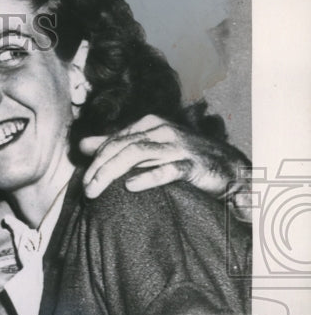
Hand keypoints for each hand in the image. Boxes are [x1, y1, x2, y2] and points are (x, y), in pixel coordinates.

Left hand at [79, 114, 248, 203]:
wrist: (230, 170)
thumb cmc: (184, 158)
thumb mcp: (148, 147)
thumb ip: (117, 145)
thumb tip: (83, 144)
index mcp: (150, 125)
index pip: (114, 140)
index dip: (95, 159)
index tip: (84, 180)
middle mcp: (162, 131)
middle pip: (121, 147)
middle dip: (99, 168)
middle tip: (86, 190)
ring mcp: (178, 146)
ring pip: (137, 154)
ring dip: (112, 173)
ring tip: (96, 190)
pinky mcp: (193, 164)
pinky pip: (168, 169)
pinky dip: (148, 177)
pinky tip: (130, 186)